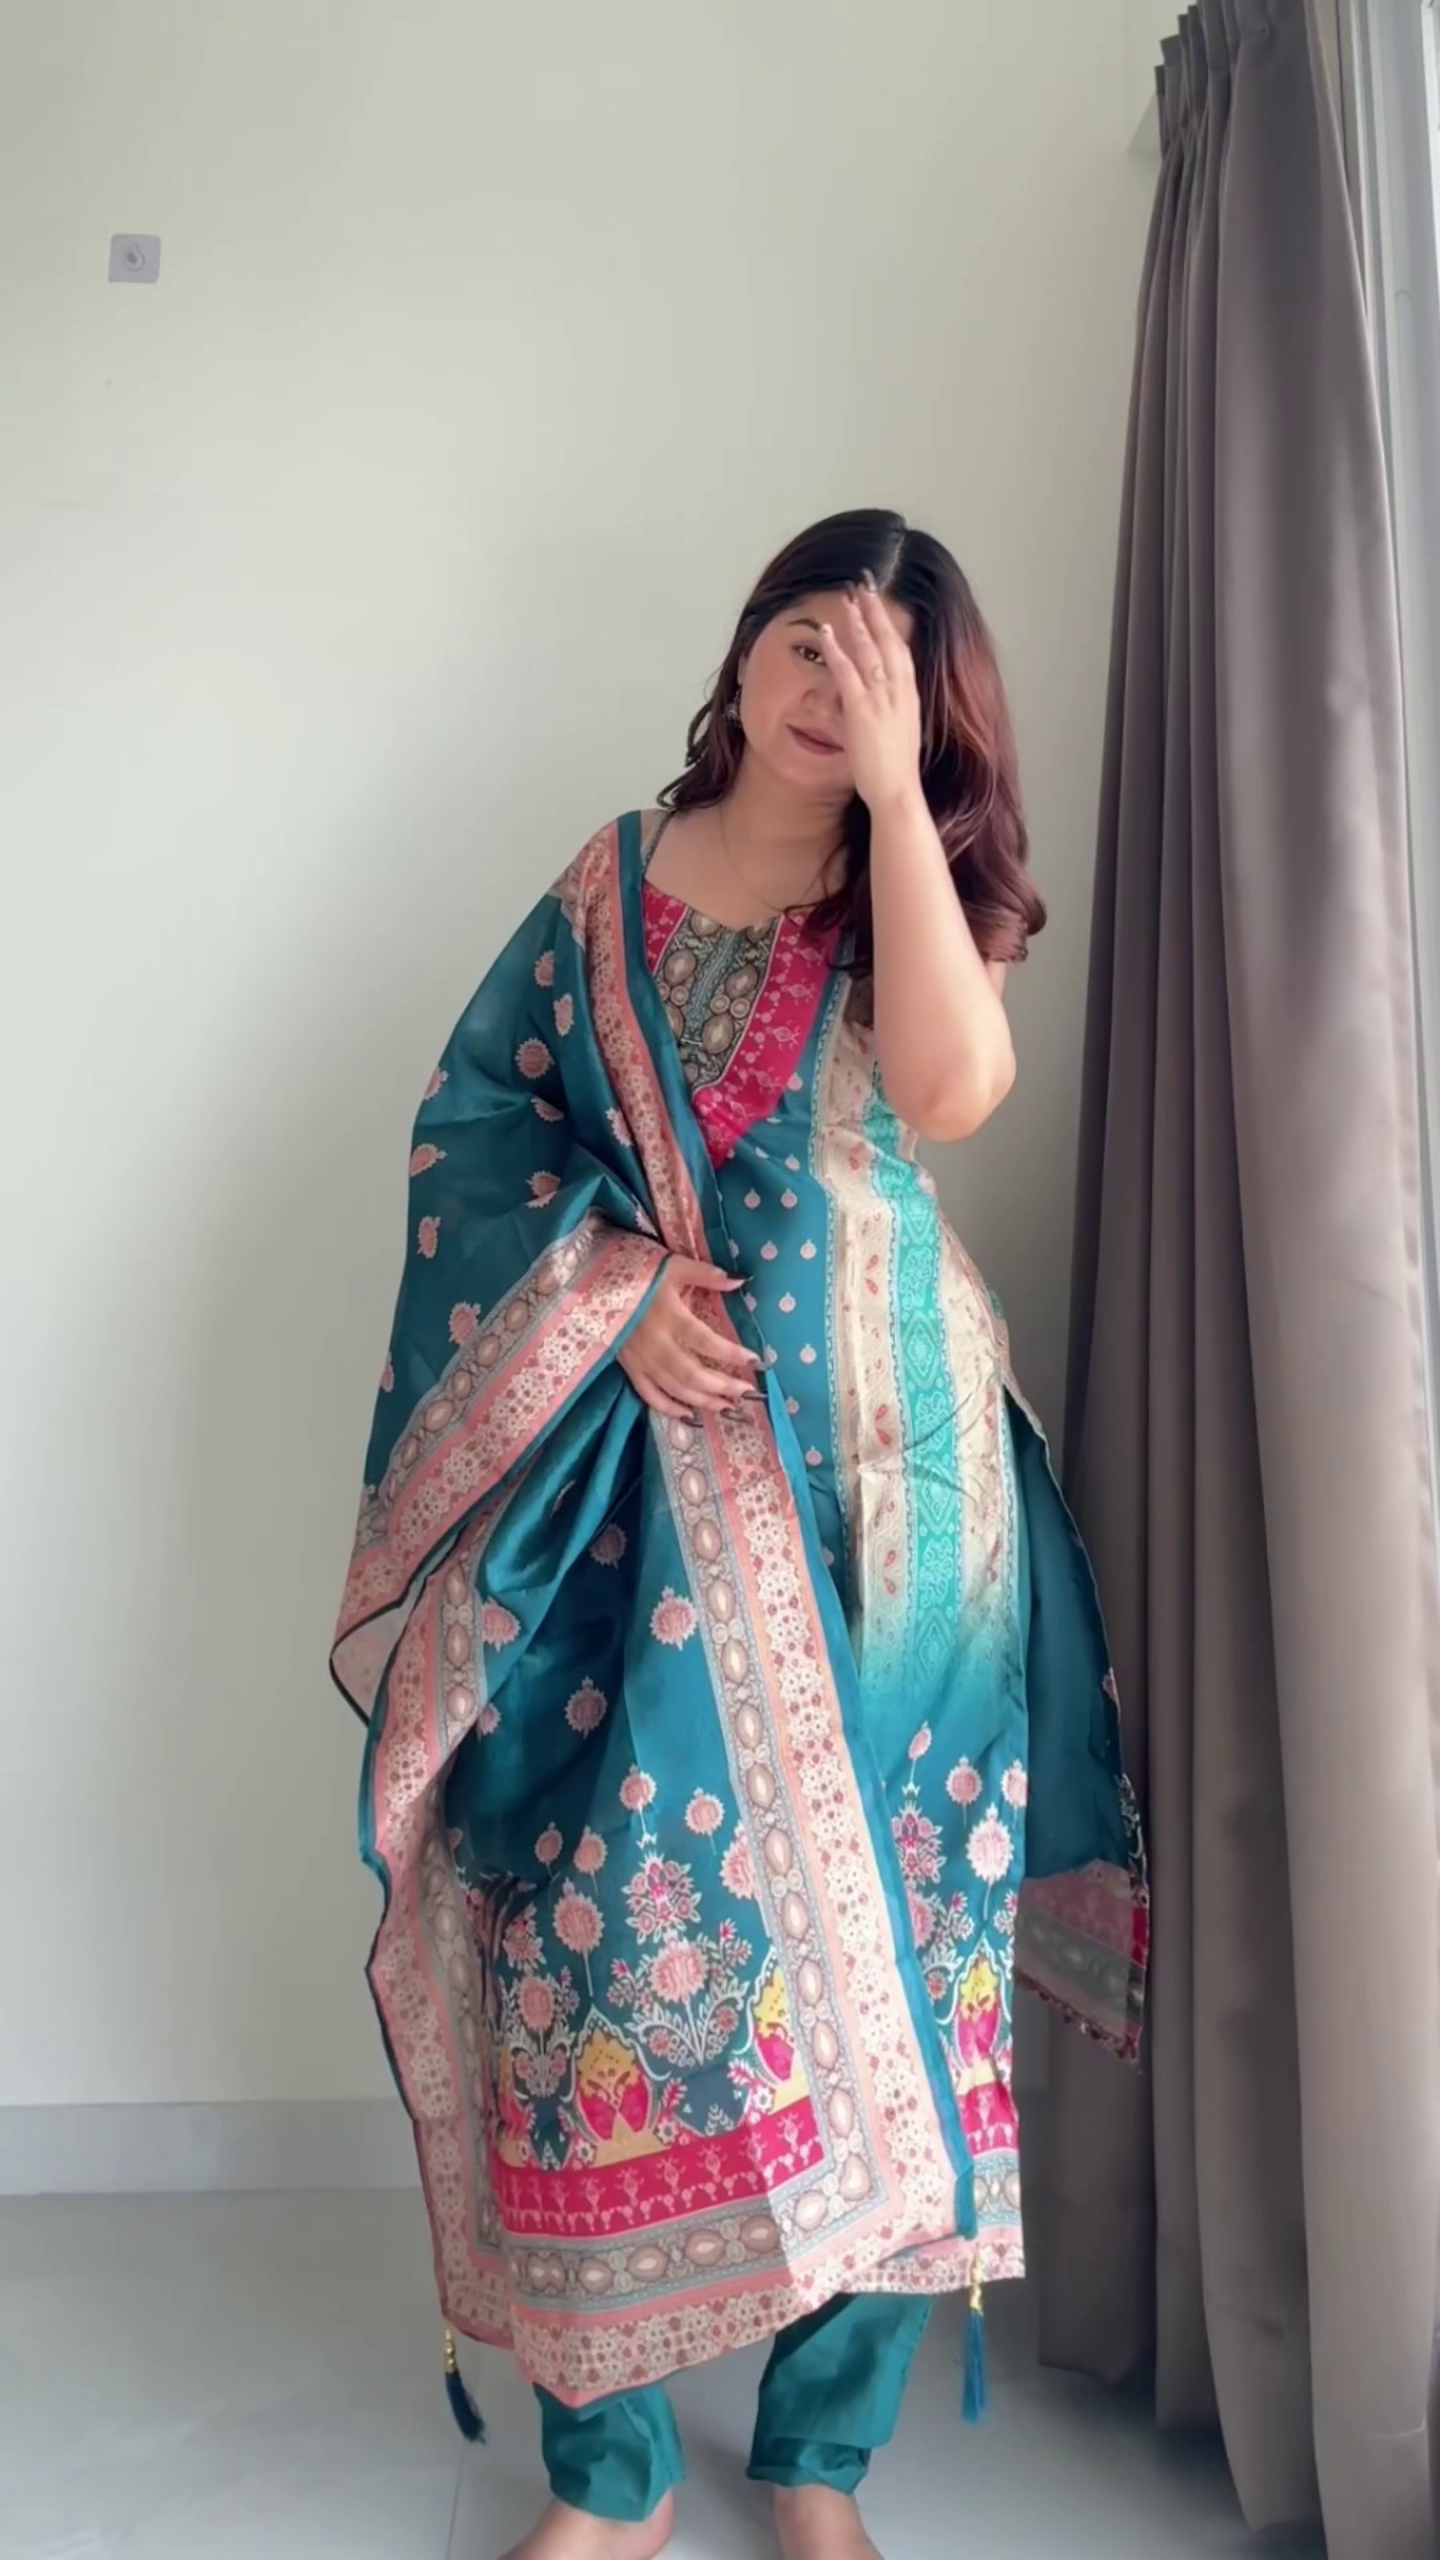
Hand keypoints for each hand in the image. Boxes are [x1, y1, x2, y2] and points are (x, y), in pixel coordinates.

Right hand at [619, 1255, 760, 1419]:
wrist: (592, 1283)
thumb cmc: (637, 1273)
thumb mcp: (672, 1266)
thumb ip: (705, 1274)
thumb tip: (739, 1281)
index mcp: (669, 1316)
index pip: (704, 1341)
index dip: (729, 1354)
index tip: (754, 1360)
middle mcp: (655, 1343)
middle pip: (691, 1373)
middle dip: (721, 1386)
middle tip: (745, 1393)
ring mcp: (640, 1359)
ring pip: (673, 1387)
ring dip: (702, 1400)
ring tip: (726, 1406)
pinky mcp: (627, 1366)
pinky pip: (648, 1393)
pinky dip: (668, 1407)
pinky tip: (688, 1414)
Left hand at [816, 579, 922, 815]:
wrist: (898, 791)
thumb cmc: (894, 771)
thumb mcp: (892, 737)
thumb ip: (875, 717)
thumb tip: (855, 709)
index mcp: (909, 696)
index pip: (902, 652)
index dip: (891, 627)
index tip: (882, 607)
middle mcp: (899, 691)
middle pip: (888, 640)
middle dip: (876, 610)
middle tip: (865, 584)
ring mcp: (882, 698)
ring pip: (869, 649)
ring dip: (857, 620)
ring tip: (848, 596)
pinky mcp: (862, 708)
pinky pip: (846, 671)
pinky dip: (836, 649)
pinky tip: (826, 632)